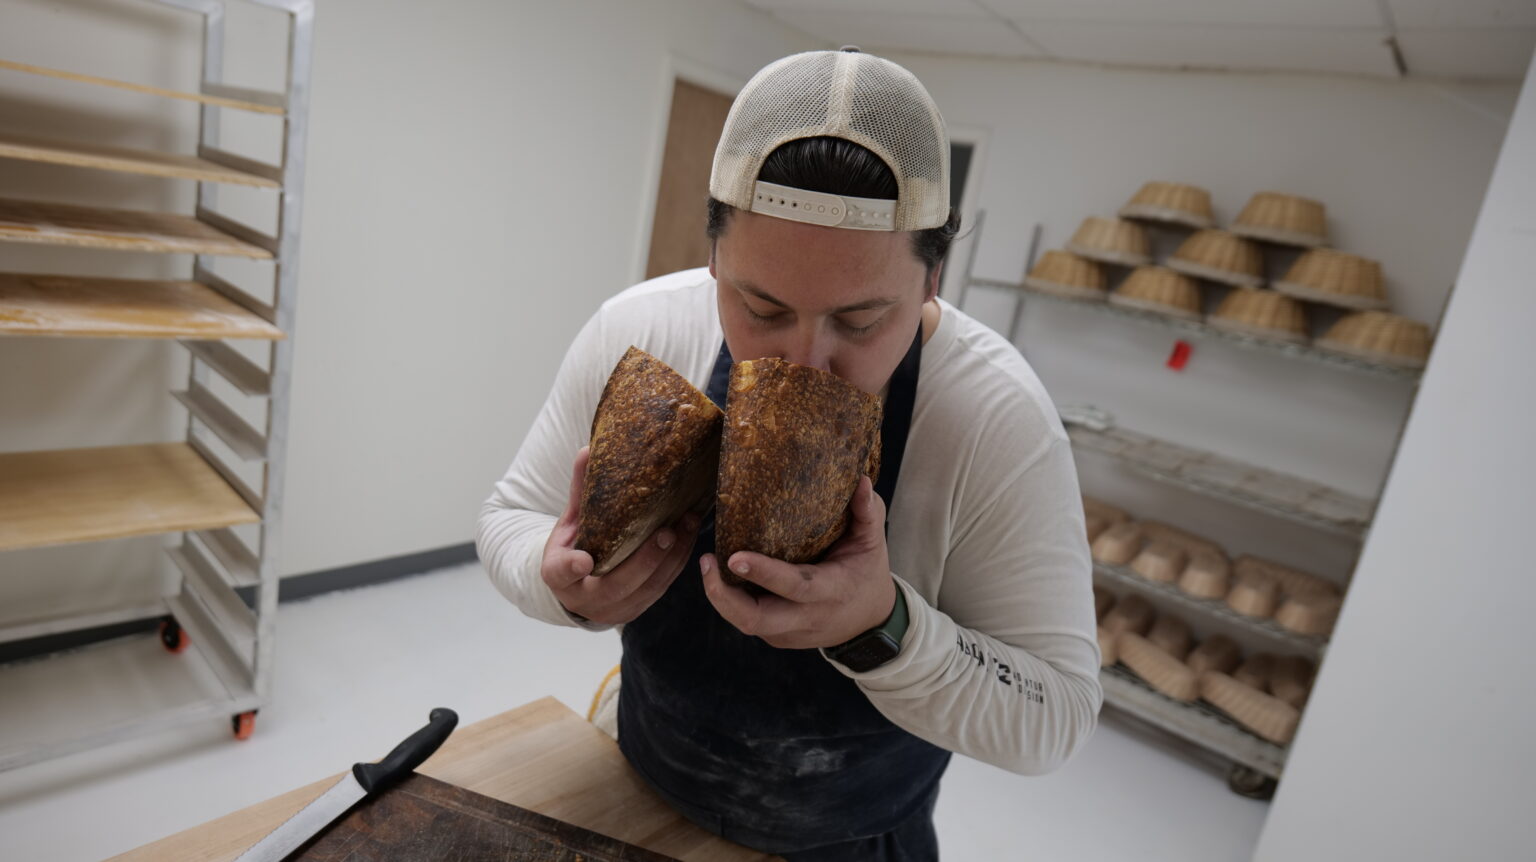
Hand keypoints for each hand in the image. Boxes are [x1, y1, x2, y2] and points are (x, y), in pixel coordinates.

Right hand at [541, 446, 701, 624]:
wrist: (580, 588)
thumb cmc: (574, 548)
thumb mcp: (569, 523)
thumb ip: (580, 492)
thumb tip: (588, 450)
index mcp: (558, 575)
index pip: (560, 573)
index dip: (572, 568)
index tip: (584, 560)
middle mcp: (585, 599)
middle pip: (614, 586)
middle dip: (644, 561)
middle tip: (666, 532)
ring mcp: (614, 609)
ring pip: (646, 590)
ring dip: (670, 558)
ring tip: (688, 526)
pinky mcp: (638, 609)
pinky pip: (661, 588)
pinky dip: (677, 563)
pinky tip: (690, 537)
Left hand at [702, 475, 896, 649]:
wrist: (870, 621)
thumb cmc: (867, 572)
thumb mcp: (872, 542)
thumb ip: (867, 511)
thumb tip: (860, 478)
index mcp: (830, 591)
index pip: (794, 586)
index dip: (763, 573)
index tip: (734, 556)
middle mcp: (807, 618)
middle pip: (755, 619)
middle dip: (723, 596)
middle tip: (706, 560)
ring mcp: (789, 634)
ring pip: (746, 623)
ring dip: (721, 597)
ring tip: (707, 563)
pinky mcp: (778, 637)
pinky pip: (749, 621)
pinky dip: (732, 601)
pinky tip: (722, 575)